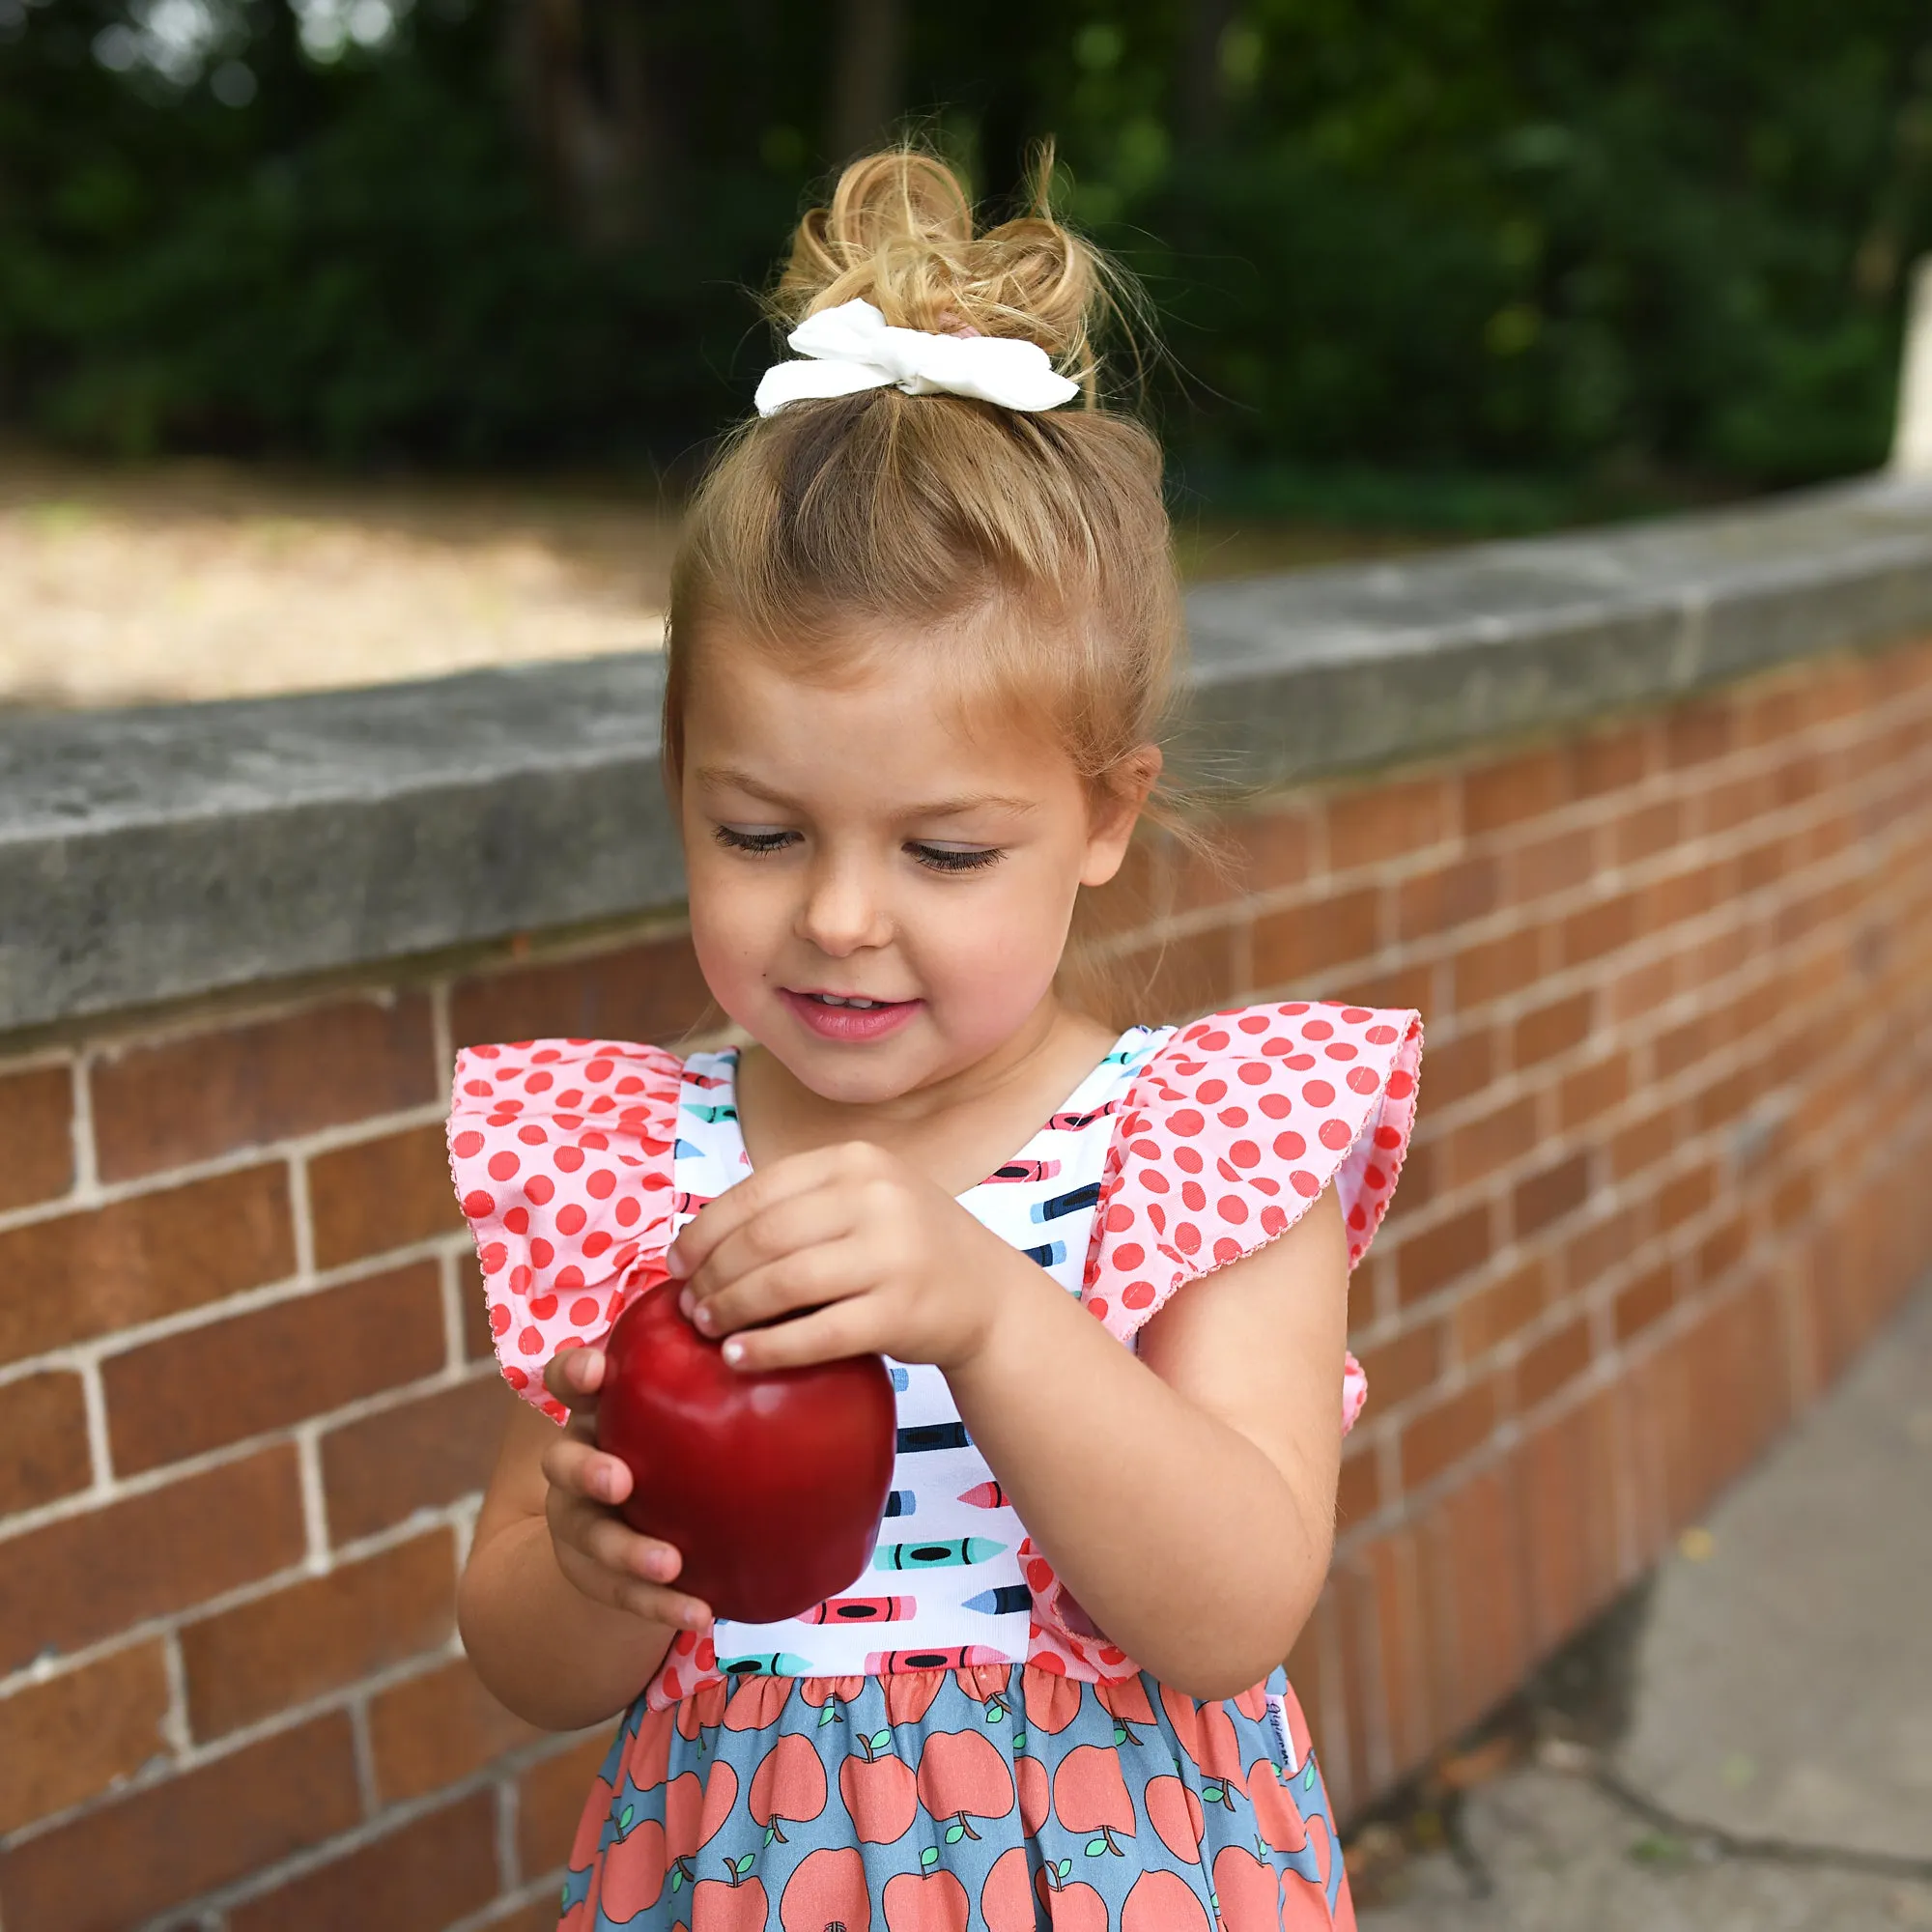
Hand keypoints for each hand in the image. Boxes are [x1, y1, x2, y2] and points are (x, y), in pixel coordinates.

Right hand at [537, 1346, 712, 1630]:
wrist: (645, 1519)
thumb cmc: (681, 1438)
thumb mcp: (690, 1403)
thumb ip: (719, 1374)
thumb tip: (798, 1337)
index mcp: (598, 1408)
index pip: (569, 1378)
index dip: (573, 1371)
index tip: (595, 1370)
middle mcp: (577, 1459)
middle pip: (561, 1462)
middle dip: (586, 1469)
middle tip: (621, 1480)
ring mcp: (578, 1520)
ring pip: (586, 1535)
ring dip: (626, 1550)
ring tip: (670, 1564)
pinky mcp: (594, 1573)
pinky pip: (622, 1593)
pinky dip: (660, 1604)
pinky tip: (701, 1613)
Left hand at [668, 1140, 1026, 1374]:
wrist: (988, 1295)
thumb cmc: (905, 1248)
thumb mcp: (863, 1200)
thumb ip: (799, 1206)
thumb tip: (698, 1239)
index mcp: (856, 1162)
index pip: (759, 1191)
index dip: (706, 1229)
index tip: (676, 1262)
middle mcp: (876, 1199)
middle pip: (764, 1237)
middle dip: (713, 1274)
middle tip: (688, 1305)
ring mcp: (892, 1255)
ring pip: (784, 1282)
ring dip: (731, 1309)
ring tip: (707, 1328)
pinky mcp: (899, 1312)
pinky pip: (817, 1333)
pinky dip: (769, 1348)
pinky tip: (739, 1358)